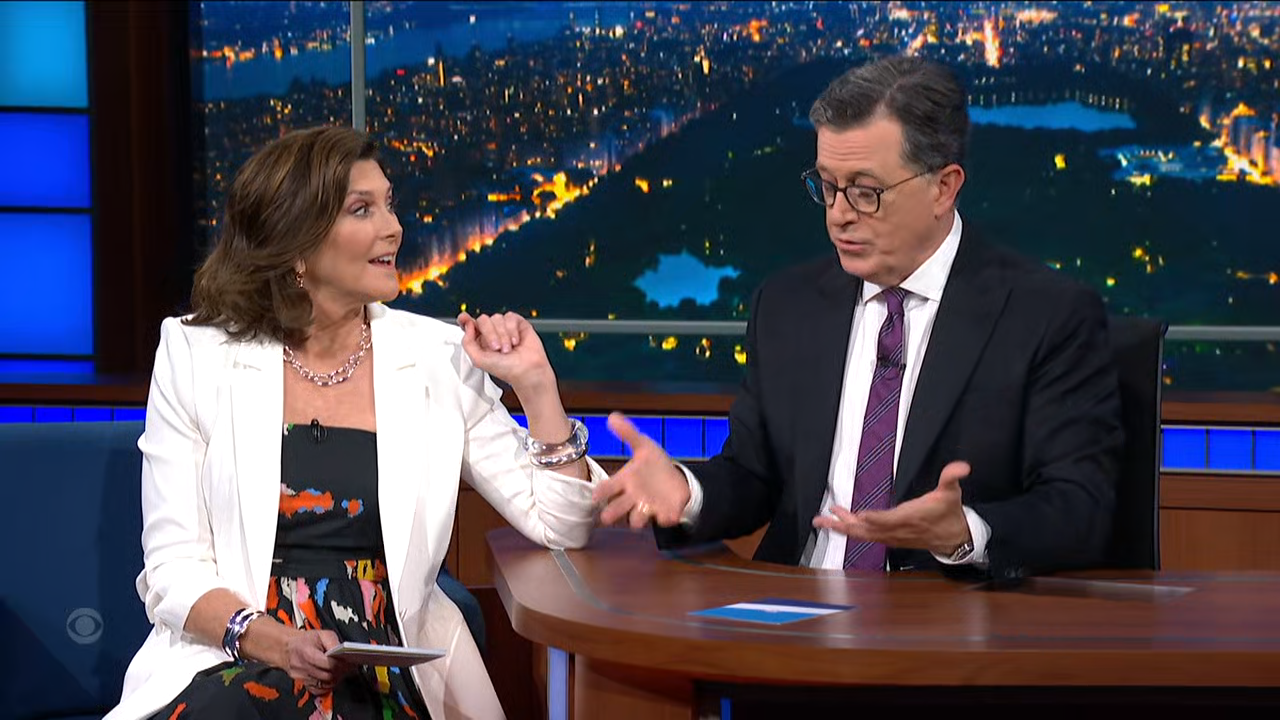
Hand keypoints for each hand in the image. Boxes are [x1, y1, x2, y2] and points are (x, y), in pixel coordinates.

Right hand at [281, 627, 348, 696]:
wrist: (288, 648)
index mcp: (307, 652)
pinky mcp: (303, 684)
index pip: (328, 664)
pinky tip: (333, 678)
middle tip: (350, 667)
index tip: (350, 662)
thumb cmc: (305, 641)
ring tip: (342, 672)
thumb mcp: (321, 634)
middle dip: (341, 672)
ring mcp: (302, 677)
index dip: (342, 664)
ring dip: (336, 679)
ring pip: (324, 684)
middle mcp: (302, 667)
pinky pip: (318, 690)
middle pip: (327, 676)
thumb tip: (346, 651)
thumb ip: (334, 642)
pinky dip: (328, 686)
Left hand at [458, 311, 552, 393]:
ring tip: (508, 348)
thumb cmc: (506, 369)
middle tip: (496, 348)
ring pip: (497, 318)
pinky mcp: (518, 323)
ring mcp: (504, 327)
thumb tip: (468, 325)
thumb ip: (467, 342)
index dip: (465, 319)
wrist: (526, 370)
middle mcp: (492, 332)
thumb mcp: (478, 360)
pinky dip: (512, 330)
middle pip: (483, 320)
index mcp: (480, 340)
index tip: (464, 318)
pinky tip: (516, 341)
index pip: (470, 325)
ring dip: (503, 335)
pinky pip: (510, 317)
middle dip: (490, 334)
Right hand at [591, 412, 691, 528]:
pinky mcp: (664, 513)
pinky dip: (665, 517)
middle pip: (617, 509)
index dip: (601, 492)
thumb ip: (628, 433)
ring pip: (636, 519)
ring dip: (638, 517)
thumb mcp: (643, 446)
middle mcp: (632, 497)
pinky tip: (668, 514)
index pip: (608, 488)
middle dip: (612, 513)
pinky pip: (663, 519)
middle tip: (606, 517)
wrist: (676, 480)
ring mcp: (647, 507)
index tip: (596, 495)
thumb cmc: (653, 465)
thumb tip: (612, 416)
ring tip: (643, 508)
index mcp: (625, 481)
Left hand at [812, 461, 972, 555]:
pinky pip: (866, 537)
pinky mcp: (890, 539)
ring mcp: (892, 536)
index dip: (876, 518)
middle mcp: (897, 530)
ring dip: (842, 527)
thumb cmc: (949, 514)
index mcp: (911, 517)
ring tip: (823, 520)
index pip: (890, 519)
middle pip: (867, 530)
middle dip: (844, 525)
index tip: (860, 515)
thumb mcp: (952, 493)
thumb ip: (951, 477)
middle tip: (823, 519)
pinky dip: (851, 531)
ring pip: (863, 534)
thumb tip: (961, 467)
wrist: (954, 539)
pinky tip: (839, 525)